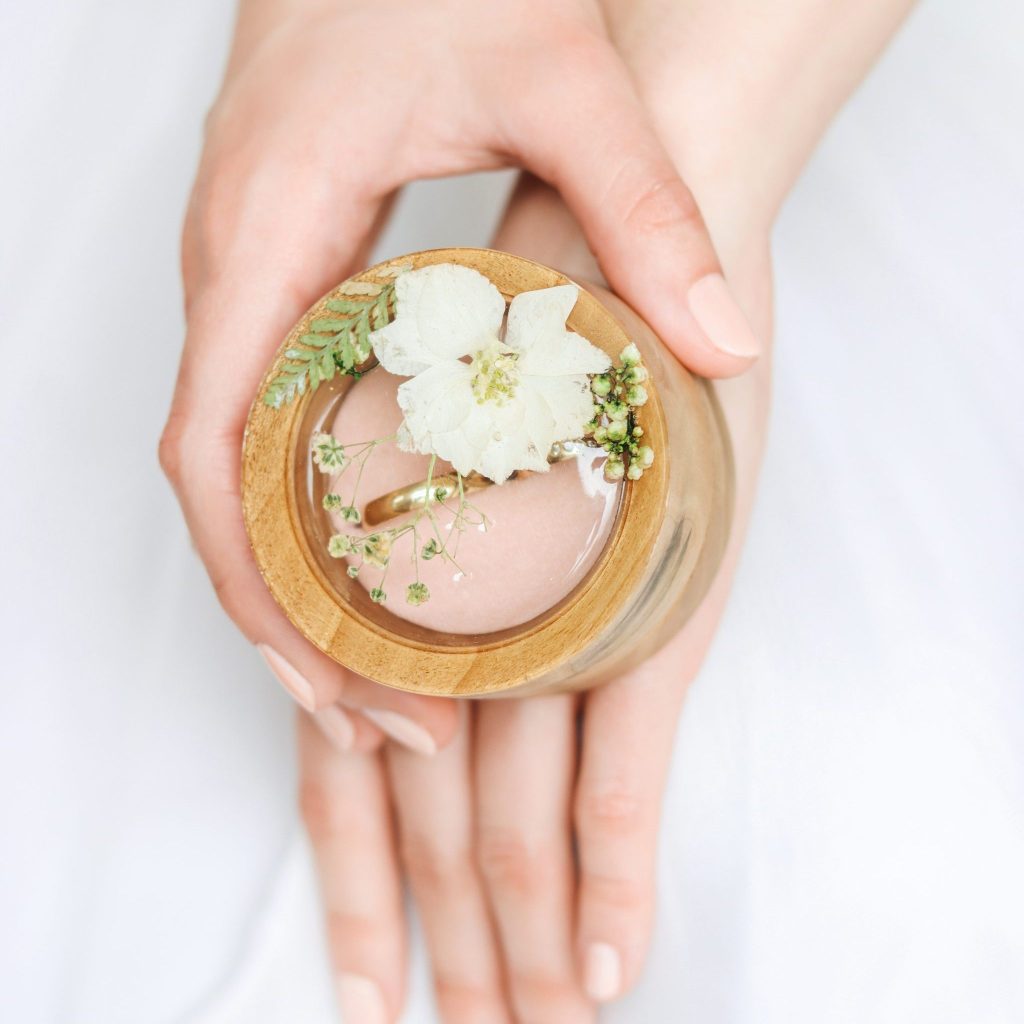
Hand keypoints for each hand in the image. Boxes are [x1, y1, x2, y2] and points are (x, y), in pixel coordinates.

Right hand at [159, 0, 759, 749]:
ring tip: (371, 671)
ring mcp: (244, 276)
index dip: (257, 588)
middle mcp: (231, 274)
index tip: (335, 679)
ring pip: (230, 464)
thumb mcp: (561, 76)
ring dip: (285, 578)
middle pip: (215, 492)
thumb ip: (648, 207)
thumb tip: (722, 344)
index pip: (212, 454)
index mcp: (267, 240)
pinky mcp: (277, 271)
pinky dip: (295, 508)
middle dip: (280, 619)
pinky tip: (363, 551)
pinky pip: (258, 418)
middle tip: (381, 715)